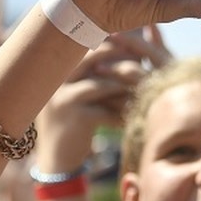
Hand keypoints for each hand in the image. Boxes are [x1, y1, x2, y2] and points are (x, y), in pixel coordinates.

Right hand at [36, 26, 170, 167]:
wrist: (57, 159)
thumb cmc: (77, 119)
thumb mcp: (82, 92)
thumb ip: (99, 69)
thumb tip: (128, 40)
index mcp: (57, 67)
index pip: (86, 43)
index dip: (112, 42)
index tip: (136, 45)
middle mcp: (55, 78)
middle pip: (93, 57)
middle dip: (123, 60)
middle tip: (144, 64)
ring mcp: (62, 97)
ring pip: (103, 84)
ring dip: (126, 88)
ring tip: (144, 90)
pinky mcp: (74, 118)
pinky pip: (105, 110)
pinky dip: (122, 113)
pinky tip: (133, 116)